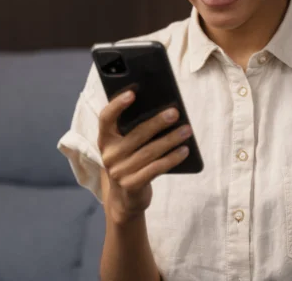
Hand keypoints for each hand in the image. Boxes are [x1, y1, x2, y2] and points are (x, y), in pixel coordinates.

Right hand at [97, 90, 192, 224]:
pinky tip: (184, 150)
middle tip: (175, 112)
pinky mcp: (132, 186)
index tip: (132, 93)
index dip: (117, 105)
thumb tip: (163, 110)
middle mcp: (109, 155)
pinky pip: (155, 169)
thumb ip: (134, 129)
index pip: (106, 118)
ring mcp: (119, 172)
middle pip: (136, 135)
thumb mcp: (126, 145)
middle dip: (157, 122)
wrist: (125, 199)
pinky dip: (172, 159)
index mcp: (105, 139)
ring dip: (170, 140)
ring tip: (186, 130)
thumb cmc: (130, 161)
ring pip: (149, 152)